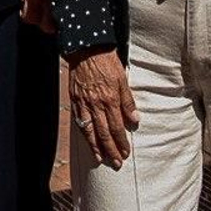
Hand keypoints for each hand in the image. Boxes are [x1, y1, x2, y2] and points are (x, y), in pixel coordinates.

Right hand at [66, 47, 139, 166]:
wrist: (86, 48)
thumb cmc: (106, 61)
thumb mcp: (122, 78)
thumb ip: (128, 100)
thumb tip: (135, 119)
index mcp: (110, 99)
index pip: (117, 126)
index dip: (122, 141)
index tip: (127, 152)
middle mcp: (96, 104)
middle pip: (104, 132)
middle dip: (111, 149)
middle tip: (117, 162)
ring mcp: (84, 102)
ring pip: (90, 129)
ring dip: (96, 146)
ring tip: (101, 158)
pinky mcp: (75, 99)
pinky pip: (79, 120)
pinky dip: (84, 133)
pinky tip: (87, 140)